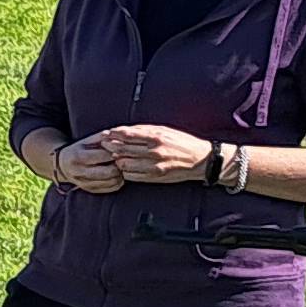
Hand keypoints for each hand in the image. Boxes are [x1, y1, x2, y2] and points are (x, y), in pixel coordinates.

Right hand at [54, 137, 126, 193]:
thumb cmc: (79, 149)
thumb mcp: (87, 140)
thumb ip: (102, 137)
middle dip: (120, 165)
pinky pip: (112, 188)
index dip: (116, 152)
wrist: (63, 165)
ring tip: (120, 166)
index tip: (121, 150)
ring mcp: (85, 183)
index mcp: (78, 156)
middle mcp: (80, 172)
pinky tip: (117, 174)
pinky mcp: (90, 189)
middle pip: (109, 172)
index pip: (104, 155)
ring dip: (121, 174)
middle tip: (123, 160)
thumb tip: (118, 137)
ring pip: (112, 181)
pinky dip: (119, 181)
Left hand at [92, 124, 215, 183]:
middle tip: (104, 146)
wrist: (201, 159)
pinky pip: (132, 176)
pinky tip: (126, 168)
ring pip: (124, 164)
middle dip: (110, 147)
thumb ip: (143, 131)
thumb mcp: (164, 130)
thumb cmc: (181, 143)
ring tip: (115, 157)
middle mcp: (154, 151)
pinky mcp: (155, 176)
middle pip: (122, 150)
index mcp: (156, 136)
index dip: (113, 135)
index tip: (107, 134)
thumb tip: (123, 131)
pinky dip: (125, 171)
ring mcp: (154, 165)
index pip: (127, 135)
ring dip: (117, 160)